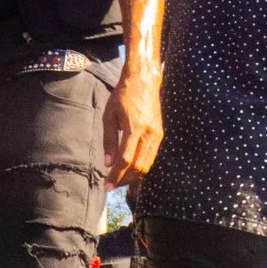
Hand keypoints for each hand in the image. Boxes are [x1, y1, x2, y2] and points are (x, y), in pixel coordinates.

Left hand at [102, 62, 161, 185]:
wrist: (144, 81)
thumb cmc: (123, 96)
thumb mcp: (109, 116)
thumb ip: (109, 140)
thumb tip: (108, 163)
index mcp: (134, 128)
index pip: (125, 160)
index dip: (116, 176)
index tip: (107, 185)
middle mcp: (149, 134)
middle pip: (138, 167)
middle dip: (124, 180)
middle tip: (111, 185)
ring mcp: (157, 135)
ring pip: (147, 165)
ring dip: (133, 176)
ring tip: (119, 180)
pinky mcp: (160, 134)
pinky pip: (151, 157)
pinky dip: (141, 167)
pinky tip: (130, 169)